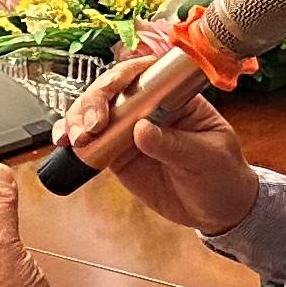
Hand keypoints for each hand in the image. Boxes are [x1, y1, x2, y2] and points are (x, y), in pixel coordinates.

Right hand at [52, 45, 262, 236]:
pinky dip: (70, 138)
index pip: (143, 75)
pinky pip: (89, 140)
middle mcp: (148, 108)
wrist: (218, 211)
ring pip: (92, 112)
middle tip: (90, 128)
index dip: (120, 79)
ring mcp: (129, 130)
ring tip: (75, 139)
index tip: (110, 99)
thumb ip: (175, 145)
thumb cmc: (223, 177)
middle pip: (109, 90)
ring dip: (76, 119)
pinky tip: (62, 143)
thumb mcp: (207, 159)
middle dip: (92, 103)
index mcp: (175, 98)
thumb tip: (141, 130)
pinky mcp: (117, 153)